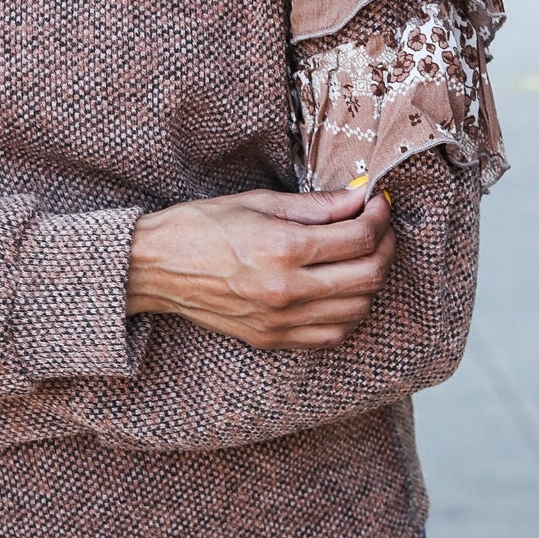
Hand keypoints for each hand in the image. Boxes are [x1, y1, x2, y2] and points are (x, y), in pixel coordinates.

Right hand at [126, 186, 394, 350]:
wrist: (153, 268)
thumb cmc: (199, 226)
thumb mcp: (257, 202)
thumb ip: (315, 205)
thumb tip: (359, 198)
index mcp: (283, 248)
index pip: (359, 237)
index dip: (379, 216)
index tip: (377, 202)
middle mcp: (287, 289)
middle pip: (368, 275)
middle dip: (384, 246)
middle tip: (378, 226)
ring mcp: (281, 320)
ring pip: (357, 309)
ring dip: (369, 280)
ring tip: (359, 256)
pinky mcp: (273, 339)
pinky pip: (332, 335)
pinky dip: (348, 313)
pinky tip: (339, 289)